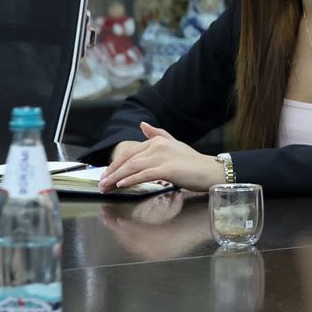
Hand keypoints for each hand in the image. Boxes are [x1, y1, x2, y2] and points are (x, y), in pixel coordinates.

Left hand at [97, 122, 221, 192]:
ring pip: (133, 167)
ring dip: (116, 178)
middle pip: (128, 160)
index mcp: (158, 140)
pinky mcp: (167, 169)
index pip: (130, 152)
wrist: (210, 170)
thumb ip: (158, 134)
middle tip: (101, 184)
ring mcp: (163, 157)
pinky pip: (143, 175)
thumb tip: (143, 124)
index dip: (115, 164)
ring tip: (106, 187)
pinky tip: (121, 185)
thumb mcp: (175, 144)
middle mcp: (158, 146)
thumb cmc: (193, 161)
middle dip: (112, 172)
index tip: (106, 175)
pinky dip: (130, 180)